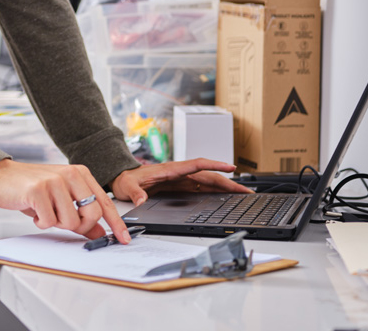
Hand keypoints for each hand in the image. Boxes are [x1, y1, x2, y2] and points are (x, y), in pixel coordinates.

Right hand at [0, 159, 131, 243]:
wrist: (1, 176)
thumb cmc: (32, 188)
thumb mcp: (61, 199)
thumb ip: (81, 215)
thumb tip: (101, 232)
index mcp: (80, 174)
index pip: (105, 202)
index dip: (117, 223)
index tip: (124, 239)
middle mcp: (70, 174)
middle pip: (92, 215)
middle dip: (79, 227)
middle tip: (63, 222)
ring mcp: (54, 181)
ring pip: (70, 222)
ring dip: (55, 223)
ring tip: (44, 211)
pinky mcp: (38, 191)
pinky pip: (49, 222)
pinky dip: (41, 223)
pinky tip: (33, 210)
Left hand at [111, 157, 254, 206]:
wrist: (122, 179)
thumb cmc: (126, 180)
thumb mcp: (128, 187)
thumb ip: (136, 194)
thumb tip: (142, 201)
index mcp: (171, 169)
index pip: (197, 165)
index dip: (215, 165)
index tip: (230, 167)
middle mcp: (179, 173)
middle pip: (208, 175)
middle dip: (228, 181)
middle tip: (245, 190)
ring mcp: (181, 180)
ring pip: (208, 182)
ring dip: (225, 187)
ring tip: (241, 194)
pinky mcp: (180, 186)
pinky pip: (201, 188)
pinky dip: (215, 191)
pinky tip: (224, 197)